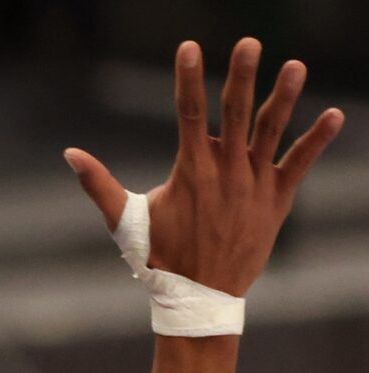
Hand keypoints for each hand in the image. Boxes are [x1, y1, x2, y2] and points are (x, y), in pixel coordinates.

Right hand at [64, 38, 342, 298]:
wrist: (198, 296)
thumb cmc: (160, 256)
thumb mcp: (126, 220)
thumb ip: (98, 184)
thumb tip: (69, 155)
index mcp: (190, 172)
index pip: (188, 115)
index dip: (188, 80)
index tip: (190, 48)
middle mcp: (225, 172)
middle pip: (234, 114)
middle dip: (241, 77)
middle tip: (249, 43)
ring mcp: (253, 184)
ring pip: (270, 133)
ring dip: (284, 98)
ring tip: (295, 66)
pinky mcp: (277, 199)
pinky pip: (300, 163)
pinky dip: (317, 140)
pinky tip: (335, 115)